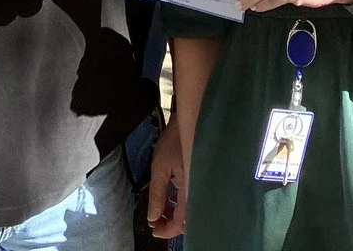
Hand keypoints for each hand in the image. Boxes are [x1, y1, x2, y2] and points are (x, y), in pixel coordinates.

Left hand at [146, 114, 187, 238]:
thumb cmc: (175, 141)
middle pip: (188, 220)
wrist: (190, 121)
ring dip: (174, 216)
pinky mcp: (199, 181)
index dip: (167, 230)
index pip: (182, 222)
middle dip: (170, 225)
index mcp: (190, 189)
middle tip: (155, 221)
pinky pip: (191, 201)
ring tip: (159, 212)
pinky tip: (169, 202)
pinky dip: (179, 206)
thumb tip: (153, 217)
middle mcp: (198, 191)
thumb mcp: (160, 167)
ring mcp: (200, 186)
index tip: (154, 229)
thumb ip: (157, 194)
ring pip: (189, 212)